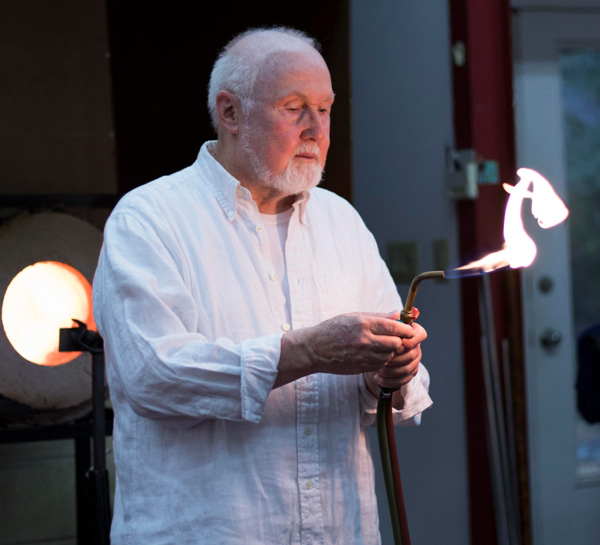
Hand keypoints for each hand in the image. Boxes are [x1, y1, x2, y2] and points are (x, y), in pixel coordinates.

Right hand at [276, 311, 422, 387]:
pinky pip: (381, 364)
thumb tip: (398, 314)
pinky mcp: (361, 367)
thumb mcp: (354, 316)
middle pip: (396, 343)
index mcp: (363, 324)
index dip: (406, 328)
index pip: (394, 326)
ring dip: (392, 351)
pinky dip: (383, 359)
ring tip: (386, 345)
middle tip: (399, 338)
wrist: (314, 349)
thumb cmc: (333, 329)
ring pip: (390, 355)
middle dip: (400, 341)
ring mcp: (363, 356)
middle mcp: (364, 340)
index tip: (410, 329)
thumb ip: (378, 317)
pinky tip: (376, 354)